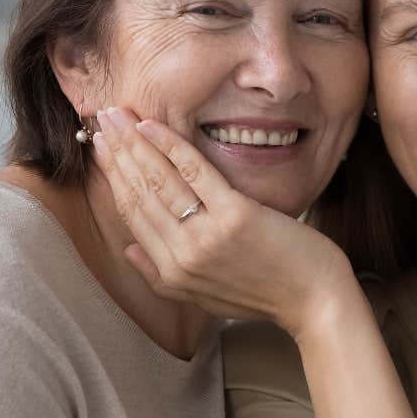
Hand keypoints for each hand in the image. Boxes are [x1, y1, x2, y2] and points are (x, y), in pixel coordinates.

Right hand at [92, 107, 355, 337]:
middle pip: (138, 194)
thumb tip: (130, 249)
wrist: (315, 301)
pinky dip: (170, 146)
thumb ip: (161, 276)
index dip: (113, 178)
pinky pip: (193, 173)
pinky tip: (151, 126)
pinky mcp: (234, 216)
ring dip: (133, 144)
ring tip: (118, 116)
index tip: (101, 149)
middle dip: (116, 153)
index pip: (132, 216)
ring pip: (158, 181)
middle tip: (101, 121)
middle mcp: (180, 256)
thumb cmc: (268, 294)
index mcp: (171, 274)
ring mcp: (205, 236)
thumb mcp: (206, 297)